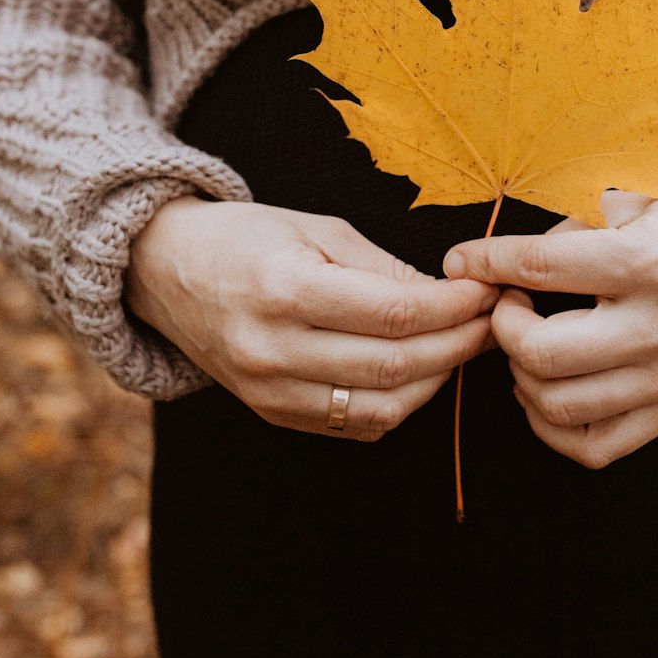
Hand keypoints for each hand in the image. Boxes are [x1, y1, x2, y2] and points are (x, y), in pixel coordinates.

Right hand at [126, 197, 498, 439]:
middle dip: (458, 345)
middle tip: (491, 322)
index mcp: (285, 290)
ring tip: (460, 348)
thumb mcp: (315, 230)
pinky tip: (418, 373)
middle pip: (395, 366)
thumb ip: (383, 268)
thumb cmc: (247, 238)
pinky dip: (398, 405)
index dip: (455, 308)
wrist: (165, 273)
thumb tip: (451, 297)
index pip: (396, 314)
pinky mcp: (272, 414)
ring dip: (435, 382)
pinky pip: (354, 427)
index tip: (487, 292)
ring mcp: (270, 391)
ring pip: (381, 409)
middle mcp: (274, 350)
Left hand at [441, 189, 657, 467]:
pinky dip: (550, 425)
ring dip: (520, 375)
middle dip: (503, 328)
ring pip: (557, 405)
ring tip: (528, 344)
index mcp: (646, 262)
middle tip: (509, 306)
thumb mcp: (627, 202)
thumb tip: (480, 266)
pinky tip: (543, 388)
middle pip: (540, 353)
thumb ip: (558, 229)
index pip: (540, 268)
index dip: (486, 263)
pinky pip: (591, 446)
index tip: (461, 262)